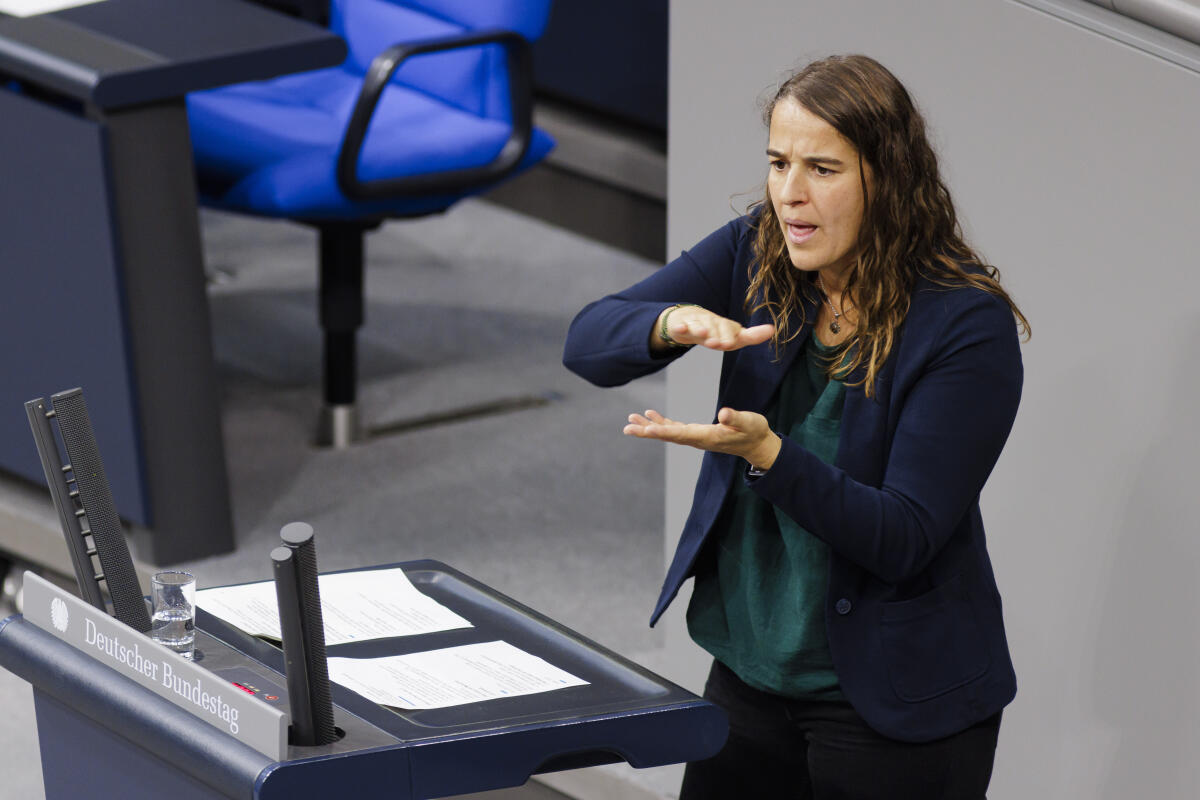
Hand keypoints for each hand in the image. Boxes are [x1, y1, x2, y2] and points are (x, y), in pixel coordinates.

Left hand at [623, 408, 781, 469]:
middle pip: (667, 436)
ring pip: (667, 433)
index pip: (680, 434)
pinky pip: (674, 429)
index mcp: (707, 436)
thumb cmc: (754, 432)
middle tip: (626, 428)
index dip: (662, 431)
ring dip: (649, 427)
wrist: (757, 444)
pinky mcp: (696, 433)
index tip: (645, 429)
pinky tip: (650, 415)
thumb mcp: (749, 422)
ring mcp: (695, 437)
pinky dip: (661, 423)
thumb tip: (723, 414)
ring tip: (631, 420)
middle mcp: (697, 439)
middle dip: (646, 431)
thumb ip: (735, 418)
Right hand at [653, 305, 773, 352]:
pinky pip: (681, 325)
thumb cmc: (714, 331)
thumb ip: (752, 335)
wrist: (687, 319)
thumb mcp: (732, 335)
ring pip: (700, 325)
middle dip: (719, 335)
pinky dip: (681, 327)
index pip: (733, 330)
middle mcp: (713, 321)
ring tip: (704, 334)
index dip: (735, 335)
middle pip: (717, 328)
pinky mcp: (682, 324)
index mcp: (726, 326)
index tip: (736, 341)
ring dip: (702, 330)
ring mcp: (697, 322)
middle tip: (721, 344)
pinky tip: (681, 329)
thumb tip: (773, 329)